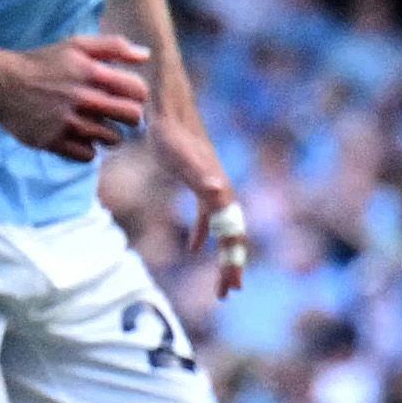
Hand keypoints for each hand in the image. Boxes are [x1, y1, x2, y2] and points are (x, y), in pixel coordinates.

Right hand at [0, 33, 152, 159]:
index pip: (138, 91)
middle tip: (116, 115)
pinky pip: (88, 155)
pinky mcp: (53, 142)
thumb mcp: (75, 45)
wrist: (0, 83)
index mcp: (91, 72)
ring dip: (108, 134)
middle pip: (132, 117)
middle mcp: (82, 98)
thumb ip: (112, 46)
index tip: (125, 95)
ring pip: (112, 139)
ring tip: (94, 125)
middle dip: (129, 117)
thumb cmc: (42, 63)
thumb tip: (145, 55)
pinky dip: (87, 149)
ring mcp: (67, 122)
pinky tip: (77, 137)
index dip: (137, 94)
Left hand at [159, 121, 250, 292]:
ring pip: (223, 229)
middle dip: (231, 266)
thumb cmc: (172, 134)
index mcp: (221, 194)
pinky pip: (206, 217)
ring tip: (221, 280)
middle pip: (232, 236)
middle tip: (227, 293)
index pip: (232, 236)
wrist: (168, 109)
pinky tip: (193, 248)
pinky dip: (202, 234)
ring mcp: (213, 188)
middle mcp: (222, 192)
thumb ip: (201, 177)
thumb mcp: (182, 158)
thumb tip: (219, 192)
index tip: (229, 287)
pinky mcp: (199, 183)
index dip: (231, 262)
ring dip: (222, 255)